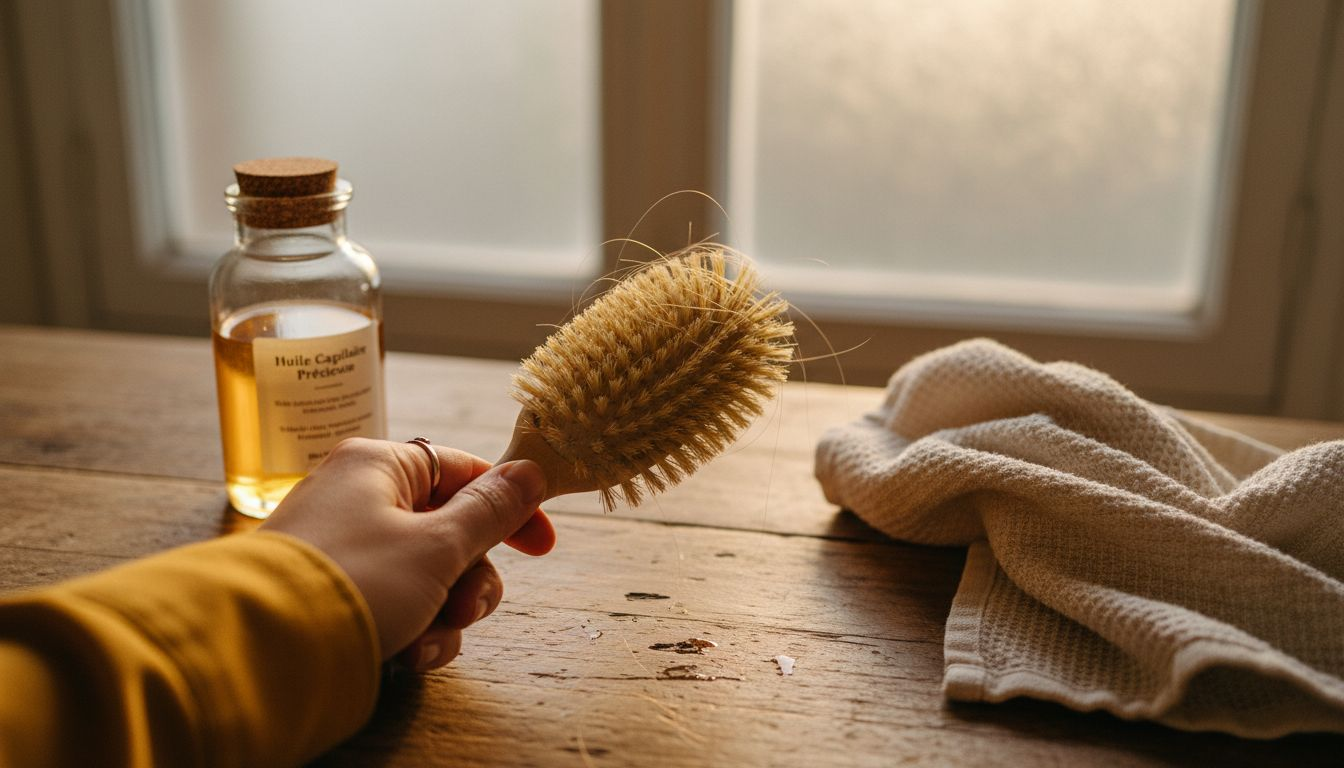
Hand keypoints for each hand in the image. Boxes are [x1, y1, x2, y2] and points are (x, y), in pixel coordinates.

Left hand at [260, 438, 554, 670]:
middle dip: (469, 580)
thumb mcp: (438, 546)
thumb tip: (531, 471)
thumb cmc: (354, 582)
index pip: (464, 472)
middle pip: (449, 531)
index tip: (542, 548)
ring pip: (427, 575)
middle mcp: (358, 498)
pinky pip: (394, 602)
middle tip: (467, 609)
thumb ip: (490, 510)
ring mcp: (344, 546)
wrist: (265, 650)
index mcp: (380, 466)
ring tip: (428, 640)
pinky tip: (407, 656)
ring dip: (443, 614)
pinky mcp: (333, 591)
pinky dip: (411, 630)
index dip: (510, 509)